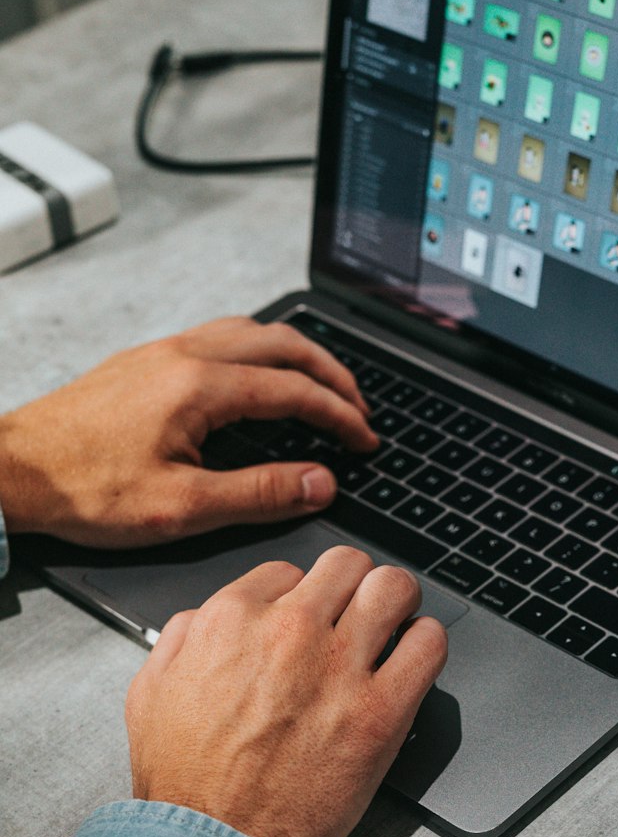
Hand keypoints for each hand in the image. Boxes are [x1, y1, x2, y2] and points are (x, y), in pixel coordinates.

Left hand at [0, 317, 376, 546]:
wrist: (12, 469)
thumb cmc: (83, 489)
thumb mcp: (181, 507)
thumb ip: (259, 493)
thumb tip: (318, 482)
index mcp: (200, 387)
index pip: (295, 390)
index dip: (340, 416)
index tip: (364, 440)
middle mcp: (184, 356)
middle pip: (282, 343)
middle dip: (331, 373)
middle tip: (358, 407)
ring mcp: (162, 352)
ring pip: (250, 330)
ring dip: (296, 354)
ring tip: (320, 384)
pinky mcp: (144, 362)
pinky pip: (218, 336)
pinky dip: (258, 350)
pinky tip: (257, 376)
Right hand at [125, 548, 447, 836]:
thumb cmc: (185, 781)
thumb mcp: (151, 692)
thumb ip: (183, 638)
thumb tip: (208, 617)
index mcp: (232, 619)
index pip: (288, 571)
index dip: (300, 596)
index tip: (308, 620)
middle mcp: (290, 631)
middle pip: (346, 565)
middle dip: (351, 586)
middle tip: (355, 614)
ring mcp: (340, 667)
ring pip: (394, 587)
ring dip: (396, 602)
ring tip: (393, 626)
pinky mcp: (382, 710)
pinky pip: (429, 644)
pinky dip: (426, 644)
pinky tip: (412, 660)